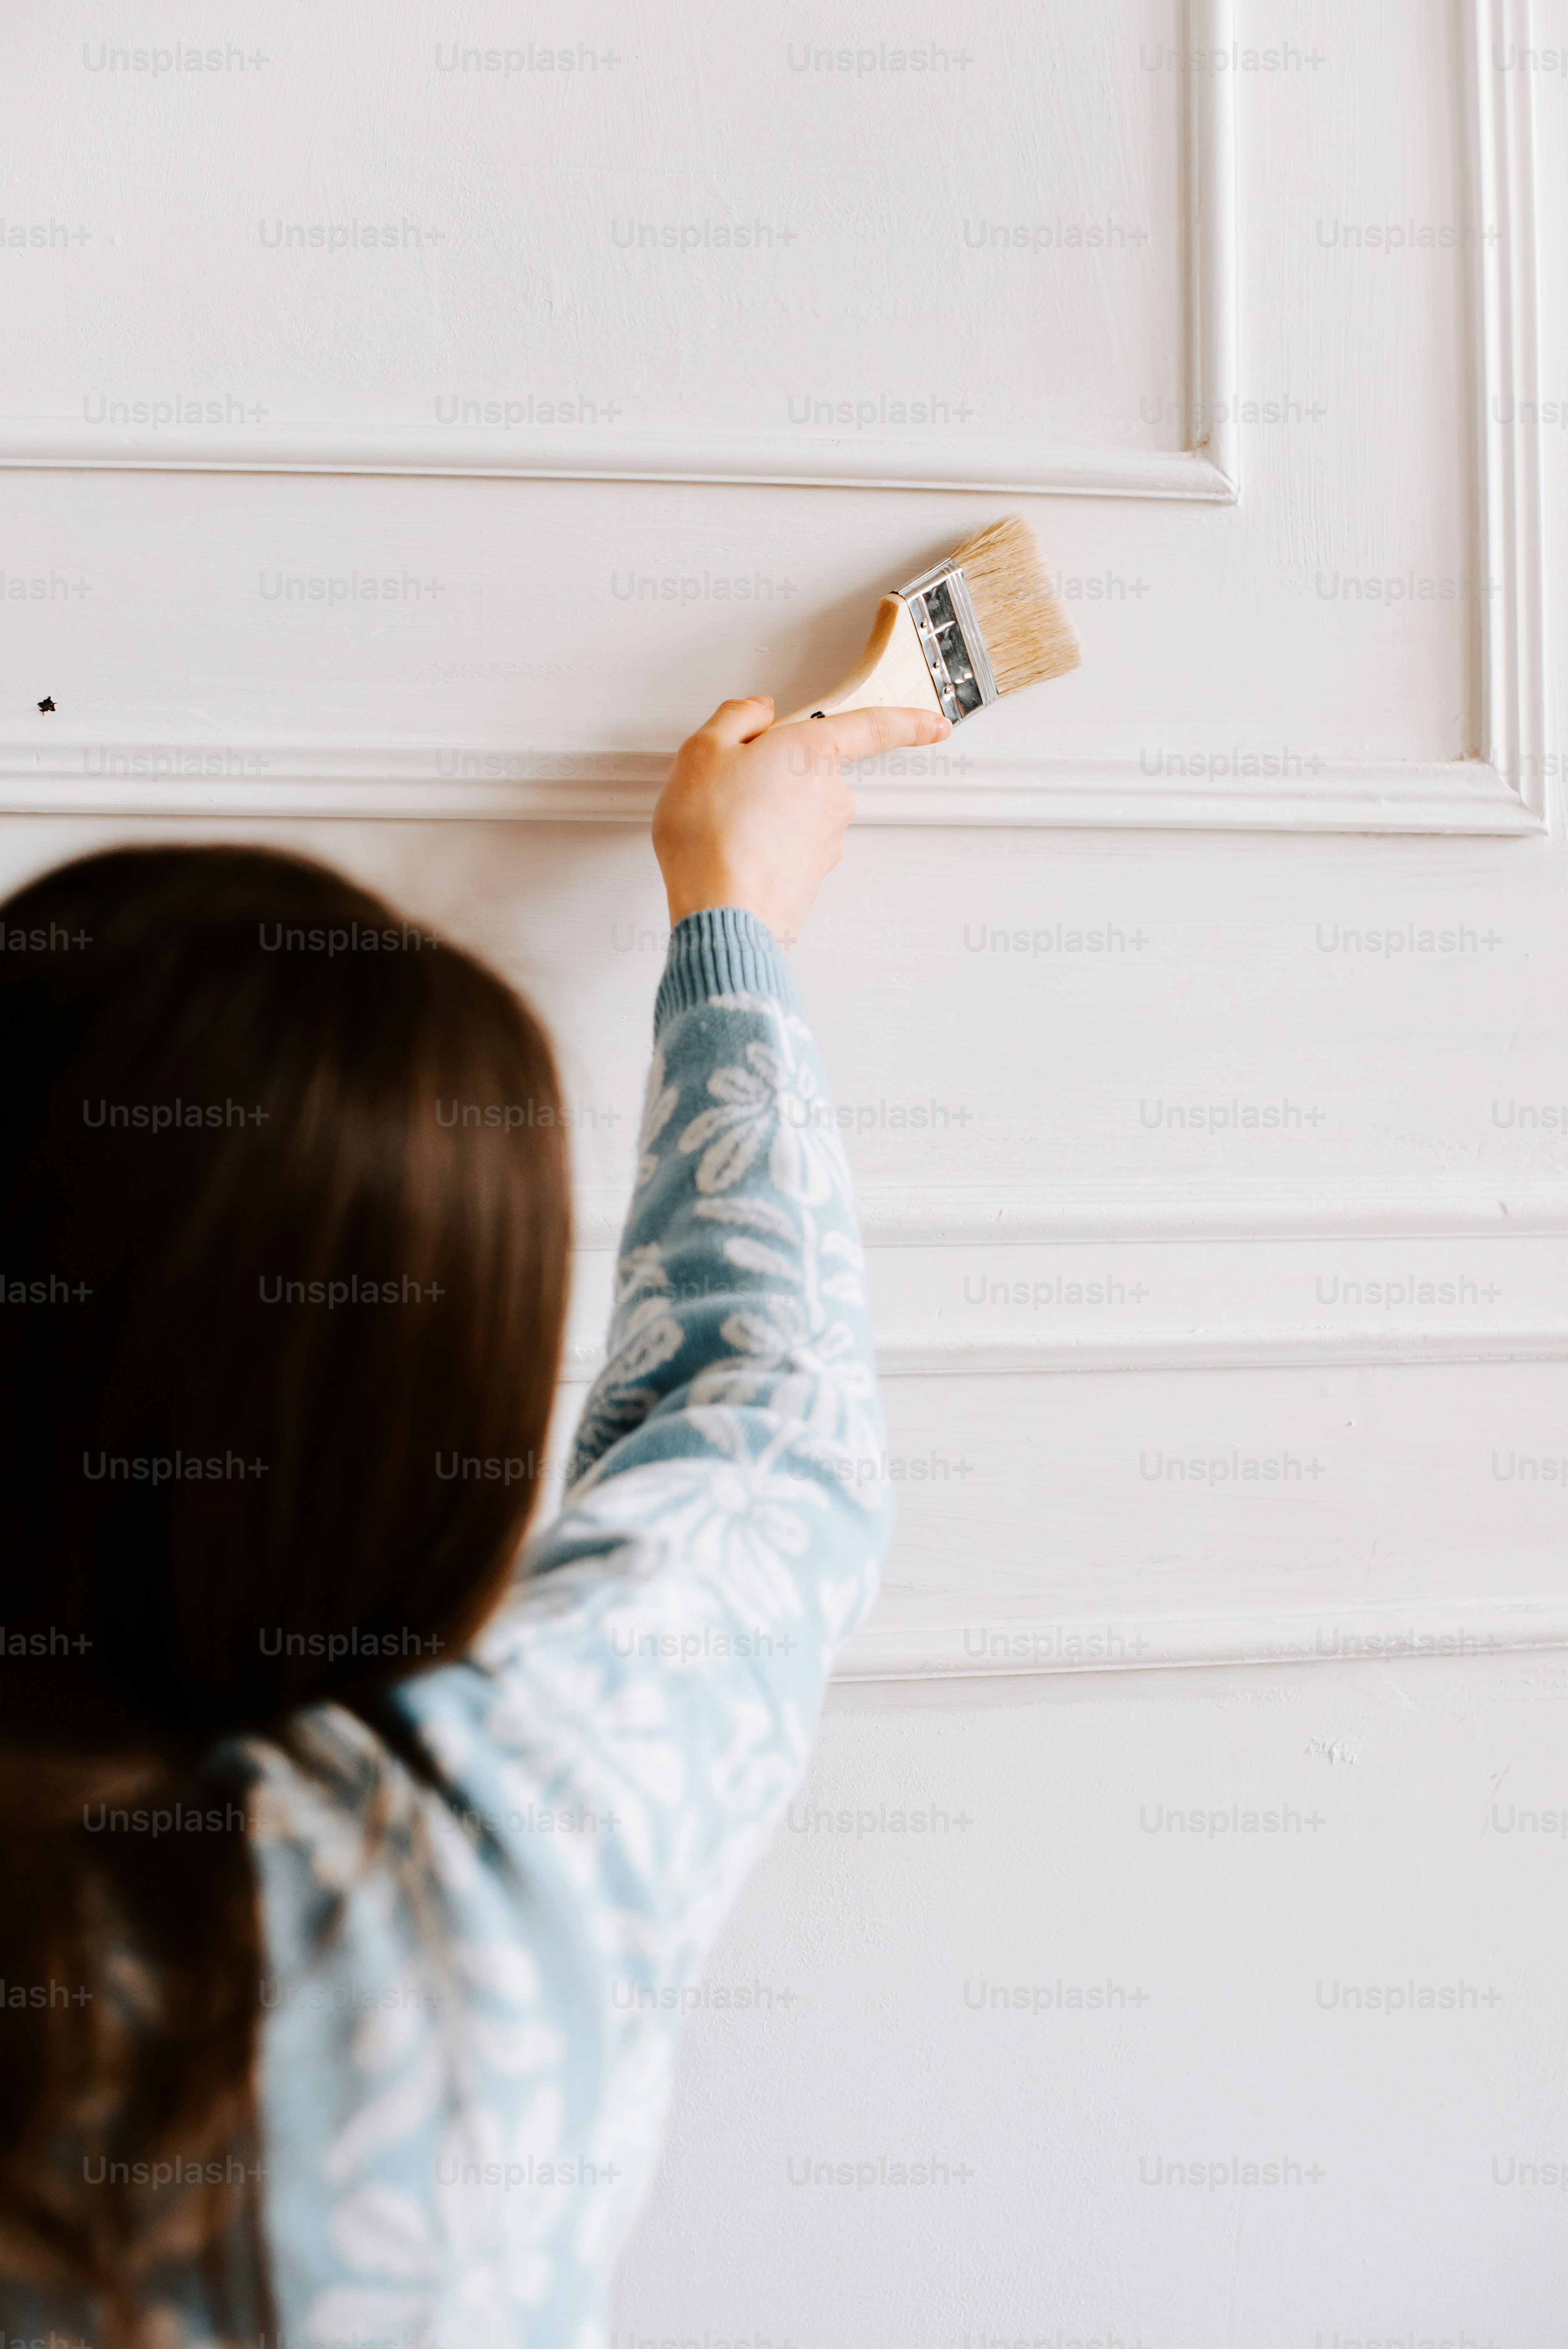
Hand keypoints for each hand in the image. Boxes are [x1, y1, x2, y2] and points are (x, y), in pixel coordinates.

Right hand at [652, 695, 951, 944]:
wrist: (722, 912)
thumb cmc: (712, 833)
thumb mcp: (703, 750)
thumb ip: (736, 717)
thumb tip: (757, 711)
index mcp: (813, 751)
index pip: (874, 727)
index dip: (909, 723)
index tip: (936, 725)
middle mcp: (832, 795)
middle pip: (811, 770)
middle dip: (775, 774)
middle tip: (728, 786)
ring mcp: (827, 840)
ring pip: (797, 812)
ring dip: (764, 814)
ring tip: (720, 827)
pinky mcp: (814, 877)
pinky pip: (788, 849)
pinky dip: (762, 848)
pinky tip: (730, 853)